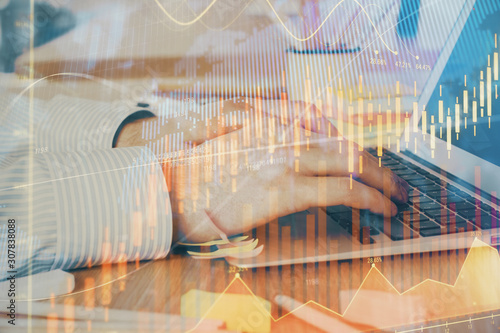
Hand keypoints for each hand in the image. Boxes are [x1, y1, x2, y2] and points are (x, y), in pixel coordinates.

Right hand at [167, 106, 408, 242]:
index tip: (367, 158)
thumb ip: (253, 131)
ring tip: (398, 197)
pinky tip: (382, 209)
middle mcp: (282, 134)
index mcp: (269, 122)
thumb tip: (285, 140)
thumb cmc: (193, 175)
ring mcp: (285, 158)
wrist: (168, 192)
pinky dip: (369, 199)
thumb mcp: (224, 140)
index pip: (327, 125)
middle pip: (346, 144)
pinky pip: (340, 191)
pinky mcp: (284, 188)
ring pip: (350, 163)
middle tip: (396, 181)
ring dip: (382, 181)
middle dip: (377, 165)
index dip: (353, 143)